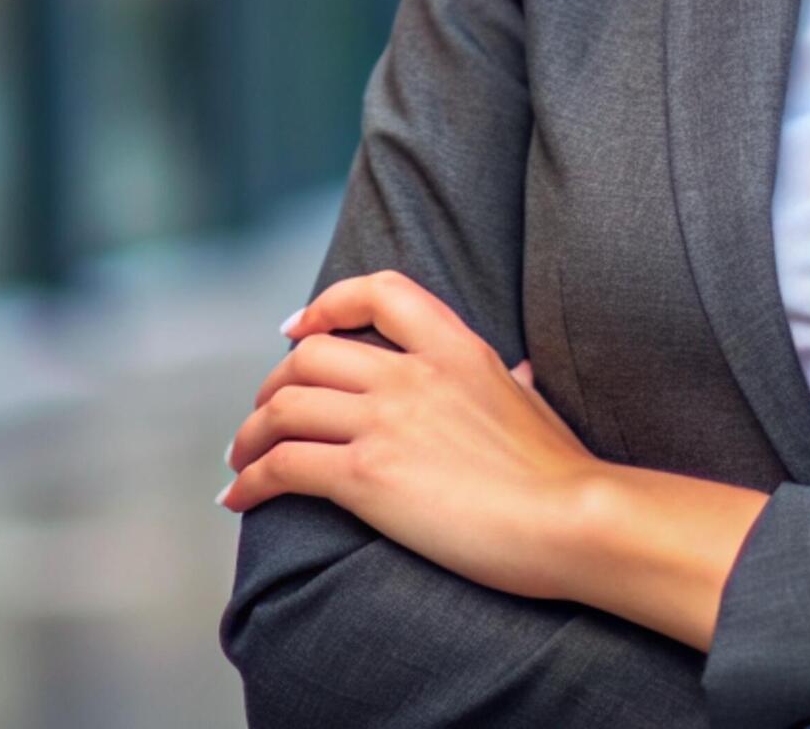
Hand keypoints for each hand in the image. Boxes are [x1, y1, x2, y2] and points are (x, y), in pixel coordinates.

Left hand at [217, 269, 612, 602]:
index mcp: (457, 347)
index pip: (379, 292)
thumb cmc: (561, 471)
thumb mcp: (534, 402)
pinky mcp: (367, 474)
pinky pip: (283, 466)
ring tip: (242, 461)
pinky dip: (251, 481)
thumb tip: (519, 371)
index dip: (326, 305)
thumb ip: (512, 380)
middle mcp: (413, 374)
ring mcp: (386, 421)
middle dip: (274, 386)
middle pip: (310, 356)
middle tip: (265, 416)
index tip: (296, 328)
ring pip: (284, 408)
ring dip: (250, 435)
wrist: (569, 517)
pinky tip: (240, 498)